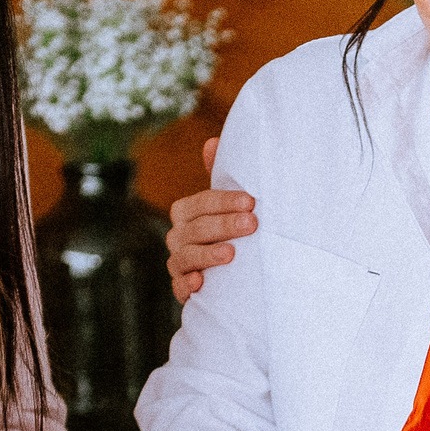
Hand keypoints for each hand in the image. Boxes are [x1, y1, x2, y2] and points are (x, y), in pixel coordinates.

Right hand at [169, 137, 254, 299]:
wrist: (229, 275)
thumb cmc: (229, 231)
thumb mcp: (229, 204)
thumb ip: (221, 175)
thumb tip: (212, 141)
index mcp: (186, 212)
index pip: (202, 202)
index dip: (225, 201)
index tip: (251, 202)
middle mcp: (177, 236)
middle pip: (197, 228)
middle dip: (225, 225)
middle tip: (252, 224)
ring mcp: (178, 263)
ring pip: (187, 256)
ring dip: (208, 254)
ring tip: (231, 253)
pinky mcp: (182, 289)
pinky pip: (180, 288)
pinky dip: (187, 285)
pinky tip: (201, 282)